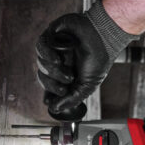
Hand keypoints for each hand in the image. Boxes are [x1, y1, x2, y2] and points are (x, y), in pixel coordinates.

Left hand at [36, 2, 137, 118]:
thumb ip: (72, 99)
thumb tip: (54, 110)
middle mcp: (58, 63)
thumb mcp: (87, 86)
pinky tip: (57, 59)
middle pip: (43, 77)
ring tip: (68, 69)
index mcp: (65, 75)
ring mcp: (53, 49)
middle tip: (67, 83)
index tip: (49, 101)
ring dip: (53, 70)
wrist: (104, 37)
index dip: (48, 94)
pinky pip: (41, 47)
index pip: (49, 87)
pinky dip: (47, 55)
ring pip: (41, 63)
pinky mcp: (51, 35)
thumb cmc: (98, 59)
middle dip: (53, 84)